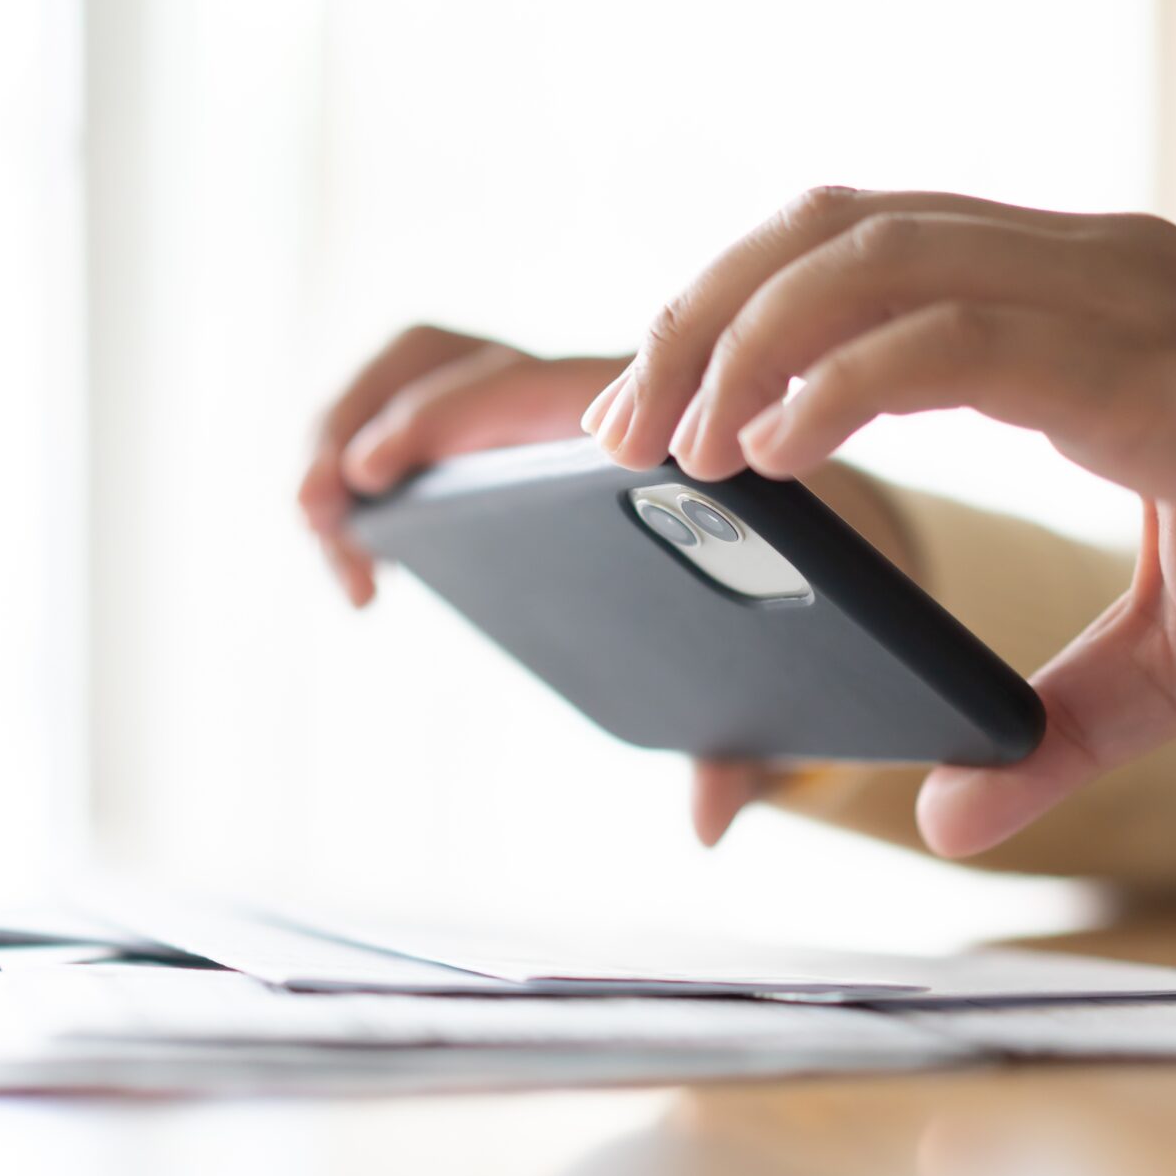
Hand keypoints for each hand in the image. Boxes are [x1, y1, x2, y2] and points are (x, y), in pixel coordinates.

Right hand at [302, 323, 921, 847]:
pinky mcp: (516, 431)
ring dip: (347, 428)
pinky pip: (428, 409)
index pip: (533, 388)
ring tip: (325, 528)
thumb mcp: (799, 661)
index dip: (446, 416)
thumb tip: (709, 821)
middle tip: (324, 507)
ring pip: (423, 370)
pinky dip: (371, 457)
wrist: (851, 508)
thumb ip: (751, 741)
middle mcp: (591, 401)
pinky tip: (367, 558)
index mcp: (661, 432)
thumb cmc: (821, 583)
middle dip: (363, 415)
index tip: (385, 471)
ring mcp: (545, 409)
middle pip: (443, 354)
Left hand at [587, 188, 1175, 858]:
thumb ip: (1043, 734)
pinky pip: (959, 333)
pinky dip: (842, 379)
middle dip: (706, 316)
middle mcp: (1085, 270)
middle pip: (839, 228)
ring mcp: (1120, 299)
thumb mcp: (1160, 669)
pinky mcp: (1149, 362)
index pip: (865, 245)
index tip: (653, 409)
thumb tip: (947, 815)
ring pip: (876, 256)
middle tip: (620, 435)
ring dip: (745, 342)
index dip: (739, 308)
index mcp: (1070, 303)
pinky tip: (771, 449)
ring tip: (672, 449)